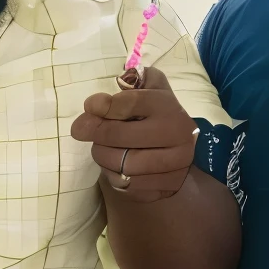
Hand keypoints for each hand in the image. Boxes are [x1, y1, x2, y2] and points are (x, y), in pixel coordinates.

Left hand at [70, 65, 197, 204]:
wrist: (186, 147)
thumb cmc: (159, 114)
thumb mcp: (152, 88)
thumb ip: (132, 80)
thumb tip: (106, 95)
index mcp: (169, 108)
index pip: (132, 104)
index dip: (105, 105)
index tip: (89, 106)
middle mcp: (176, 136)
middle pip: (120, 135)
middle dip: (95, 132)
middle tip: (81, 129)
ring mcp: (174, 165)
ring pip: (120, 164)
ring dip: (102, 155)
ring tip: (102, 147)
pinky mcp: (166, 188)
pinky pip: (126, 185)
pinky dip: (112, 175)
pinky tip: (115, 165)